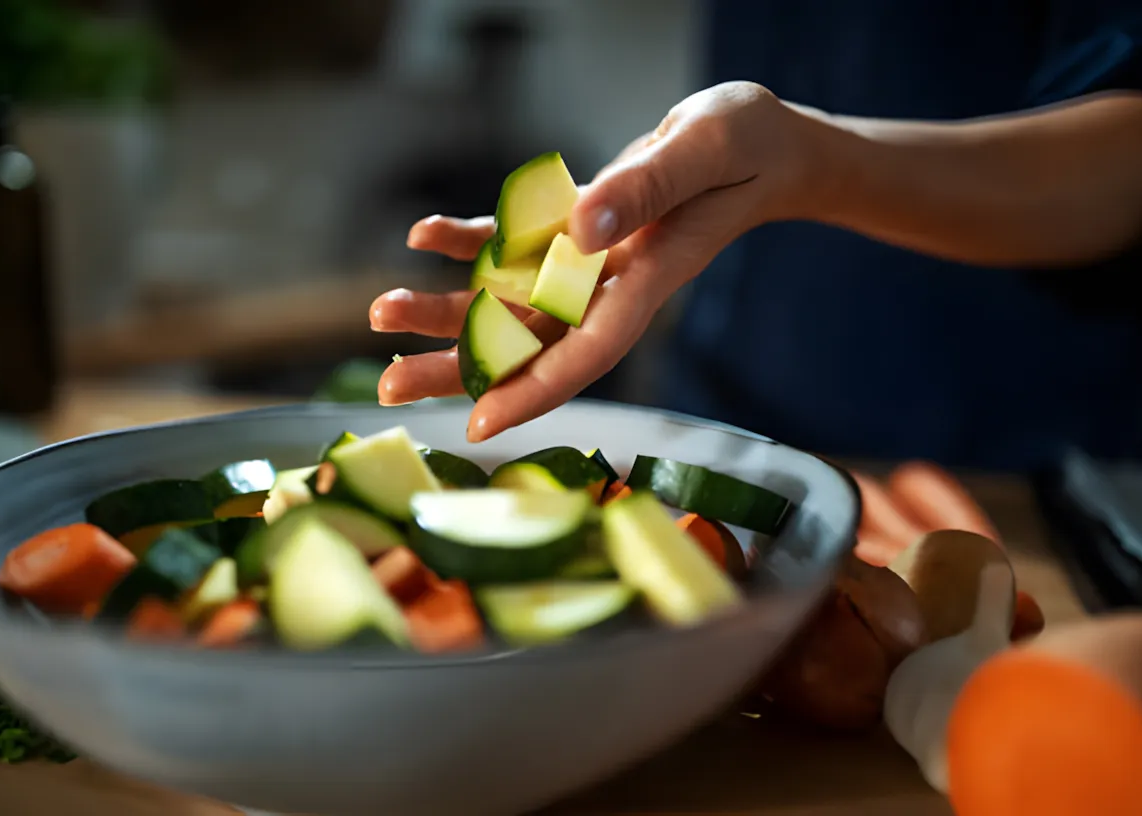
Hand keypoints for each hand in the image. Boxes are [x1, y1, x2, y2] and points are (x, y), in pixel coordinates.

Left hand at [370, 81, 835, 441]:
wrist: (761, 144)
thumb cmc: (748, 143)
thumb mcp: (706, 151)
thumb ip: (648, 189)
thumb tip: (582, 229)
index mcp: (649, 278)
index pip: (588, 350)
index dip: (534, 390)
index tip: (478, 423)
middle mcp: (611, 283)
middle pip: (529, 341)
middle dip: (460, 366)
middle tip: (389, 386)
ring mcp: (590, 260)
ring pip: (511, 301)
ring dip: (445, 311)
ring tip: (381, 314)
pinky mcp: (577, 230)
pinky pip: (515, 245)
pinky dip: (469, 242)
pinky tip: (422, 235)